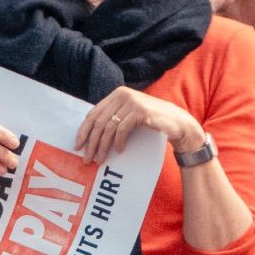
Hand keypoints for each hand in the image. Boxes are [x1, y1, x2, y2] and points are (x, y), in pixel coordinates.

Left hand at [76, 88, 203, 163]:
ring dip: (102, 146)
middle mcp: (123, 94)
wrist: (176, 122)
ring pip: (108, 127)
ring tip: (100, 159)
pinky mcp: (140, 111)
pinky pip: (122, 129)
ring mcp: (132, 101)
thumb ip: (113, 117)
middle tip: (87, 159)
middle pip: (99, 122)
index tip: (78, 146)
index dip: (83, 131)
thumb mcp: (128, 115)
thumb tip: (89, 135)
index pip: (93, 114)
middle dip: (91, 143)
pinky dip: (118, 142)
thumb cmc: (150, 121)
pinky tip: (119, 150)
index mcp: (116, 94)